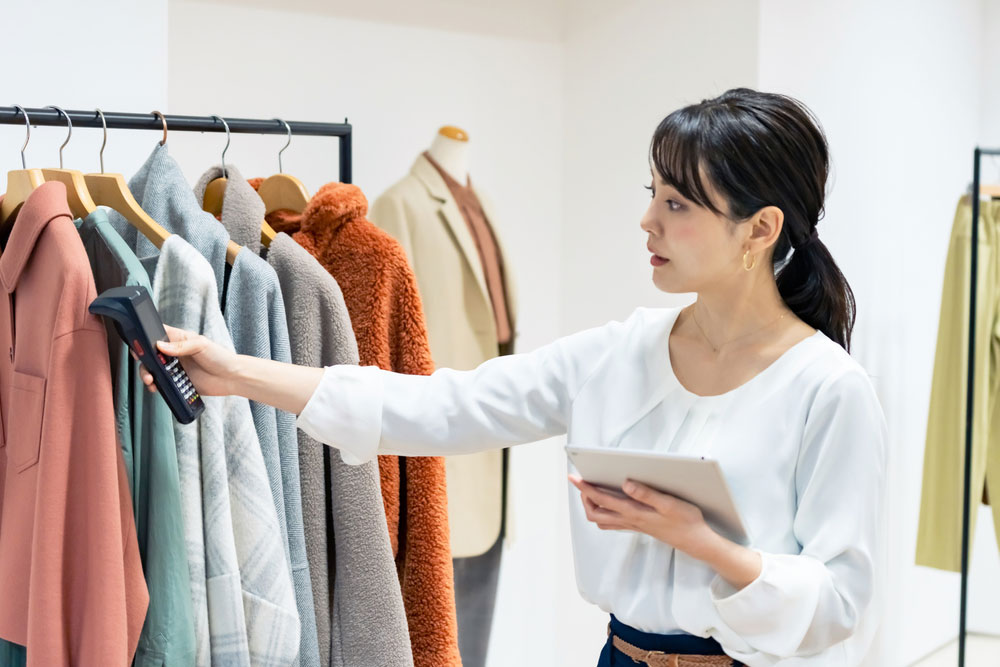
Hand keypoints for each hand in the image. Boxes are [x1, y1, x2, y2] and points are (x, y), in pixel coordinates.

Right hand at [138, 325, 240, 396]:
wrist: (232, 378)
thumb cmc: (221, 357)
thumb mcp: (202, 346)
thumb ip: (181, 346)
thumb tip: (160, 346)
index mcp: (179, 339)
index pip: (157, 334)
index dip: (144, 338)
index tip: (138, 344)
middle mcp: (174, 353)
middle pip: (150, 354)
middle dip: (143, 361)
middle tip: (146, 368)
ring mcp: (175, 368)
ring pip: (153, 370)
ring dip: (147, 374)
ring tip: (150, 381)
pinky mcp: (178, 382)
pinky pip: (161, 384)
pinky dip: (155, 386)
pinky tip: (156, 388)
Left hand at [568, 475, 717, 557]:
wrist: (696, 541)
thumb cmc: (685, 521)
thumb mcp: (668, 503)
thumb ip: (646, 494)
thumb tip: (625, 483)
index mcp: (634, 513)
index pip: (602, 500)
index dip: (586, 489)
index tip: (575, 478)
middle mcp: (630, 521)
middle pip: (595, 514)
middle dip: (584, 498)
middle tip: (582, 483)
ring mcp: (634, 525)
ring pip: (602, 520)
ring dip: (593, 506)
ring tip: (591, 491)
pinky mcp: (639, 527)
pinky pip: (613, 522)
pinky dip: (605, 512)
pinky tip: (610, 503)